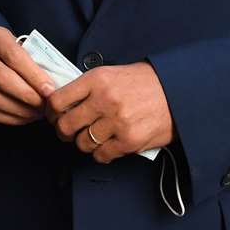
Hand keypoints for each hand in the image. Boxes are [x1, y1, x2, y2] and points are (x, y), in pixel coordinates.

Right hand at [0, 25, 53, 126]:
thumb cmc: (11, 54)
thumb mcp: (21, 47)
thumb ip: (34, 61)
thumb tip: (56, 86)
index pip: (14, 56)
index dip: (34, 76)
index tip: (51, 91)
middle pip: (1, 78)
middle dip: (27, 96)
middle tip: (45, 107)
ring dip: (18, 110)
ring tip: (36, 114)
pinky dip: (6, 118)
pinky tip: (22, 118)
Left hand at [47, 62, 172, 164]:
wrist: (177, 91)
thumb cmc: (144, 82)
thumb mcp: (113, 74)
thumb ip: (88, 87)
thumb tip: (61, 103)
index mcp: (97, 79)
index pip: (57, 100)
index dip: (51, 112)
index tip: (54, 115)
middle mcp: (104, 100)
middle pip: (65, 125)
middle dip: (64, 131)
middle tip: (70, 130)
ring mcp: (117, 122)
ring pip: (82, 143)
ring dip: (85, 142)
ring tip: (94, 136)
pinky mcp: (129, 141)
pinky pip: (101, 155)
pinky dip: (101, 153)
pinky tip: (108, 145)